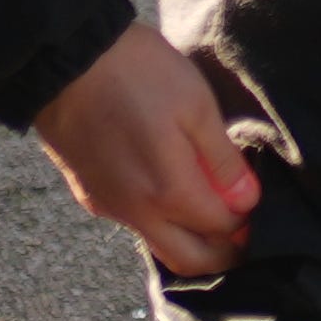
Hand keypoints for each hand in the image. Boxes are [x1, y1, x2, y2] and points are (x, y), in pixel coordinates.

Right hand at [28, 20, 262, 278]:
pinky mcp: (88, 194)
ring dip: (190, 241)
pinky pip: (133, 224)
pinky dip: (160, 223)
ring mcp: (108, 206)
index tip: (255, 202)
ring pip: (158, 245)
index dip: (246, 221)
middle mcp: (136, 212)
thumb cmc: (138, 73)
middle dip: (223, 253)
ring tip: (210, 208)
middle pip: (190, 260)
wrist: (66, 60)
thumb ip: (221, 160)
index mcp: (168, 192)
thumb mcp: (195, 104)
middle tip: (242, 228)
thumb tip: (246, 200)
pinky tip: (170, 193)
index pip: (221, 230)